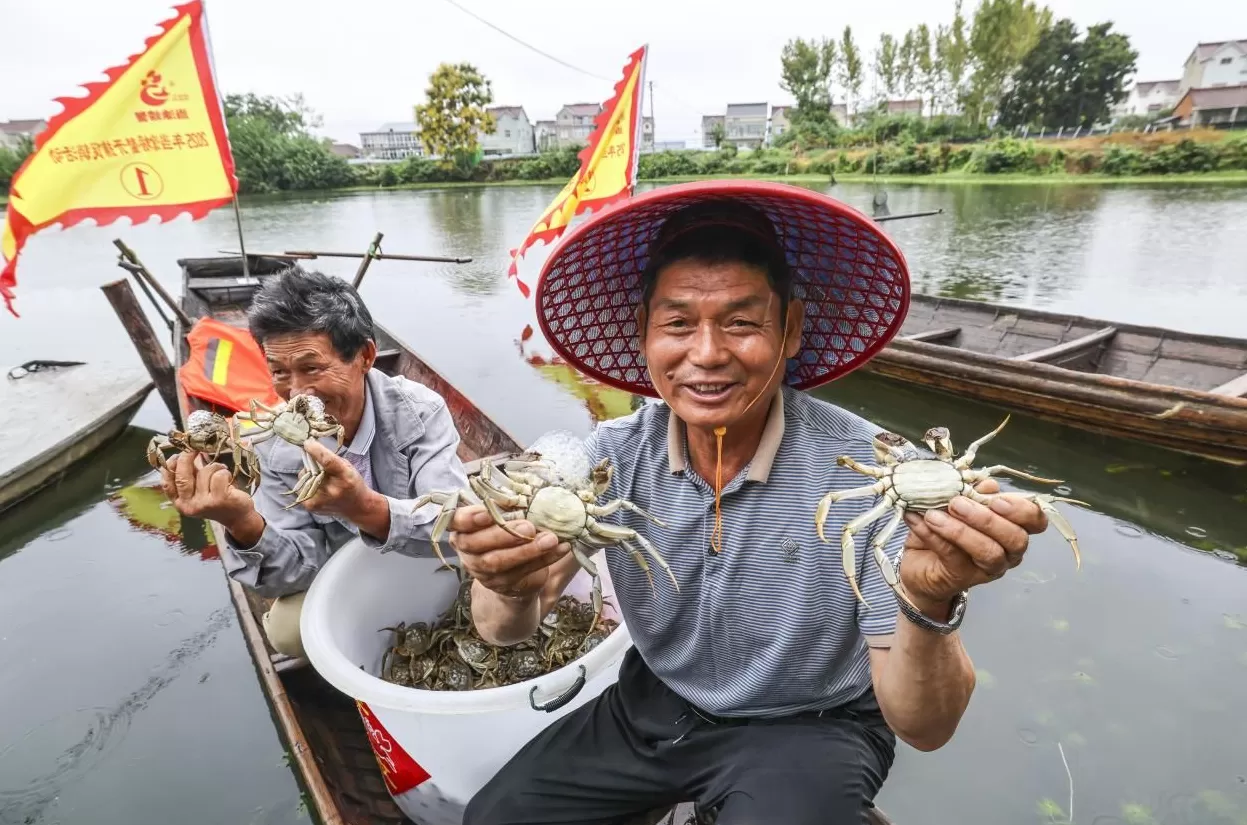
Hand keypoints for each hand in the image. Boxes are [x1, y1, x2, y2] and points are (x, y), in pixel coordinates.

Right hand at [159, 450, 254, 526]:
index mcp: (179, 502)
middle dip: (187, 458)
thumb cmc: (217, 498)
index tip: (177, 454)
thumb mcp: (198, 489)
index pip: (166, 483)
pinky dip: (224, 471)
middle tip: (195, 449)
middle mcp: (188, 505)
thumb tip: (185, 451)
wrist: (237, 517)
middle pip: (182, 476)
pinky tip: (227, 477)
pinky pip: (218, 475)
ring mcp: (203, 503)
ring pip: (204, 473)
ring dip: (214, 466)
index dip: (170, 466)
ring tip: (220, 470)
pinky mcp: (219, 499)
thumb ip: (189, 475)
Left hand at [299, 439, 377, 520]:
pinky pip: (301, 486)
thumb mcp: (347, 467)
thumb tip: (311, 449)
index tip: (308, 442)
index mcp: (345, 477)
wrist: (357, 507)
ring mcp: (320, 500)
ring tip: (321, 480)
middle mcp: (332, 490)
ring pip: (304, 476)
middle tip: (319, 465)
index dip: (315, 450)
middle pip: (311, 468)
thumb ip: (330, 459)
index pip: (327, 461)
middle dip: (312, 463)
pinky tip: (317, 487)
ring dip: (309, 474)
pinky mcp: (310, 506)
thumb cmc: (352, 483)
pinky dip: (307, 483)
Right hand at [447, 505, 569, 599]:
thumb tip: (530, 493)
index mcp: (462, 528)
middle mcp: (467, 550)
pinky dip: (545, 559)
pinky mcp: (503, 584)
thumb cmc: (506, 532)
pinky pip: (523, 572)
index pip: (454, 521)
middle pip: (477, 544)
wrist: (513, 570)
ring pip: (499, 562)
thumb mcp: (503, 517)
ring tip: (550, 539)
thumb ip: (507, 507)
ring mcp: (482, 571)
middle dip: (504, 534)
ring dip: (527, 550)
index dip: (468, 519)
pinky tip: (561, 548)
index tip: (486, 514)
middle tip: (529, 527)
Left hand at [898, 478, 1048, 613]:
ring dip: (960, 530)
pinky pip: (953, 555)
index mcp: (1012, 528)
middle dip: (988, 519)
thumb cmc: (944, 527)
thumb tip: (987, 484)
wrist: (917, 561)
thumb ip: (973, 493)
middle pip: (1015, 538)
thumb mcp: (957, 504)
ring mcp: (987, 568)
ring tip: (933, 515)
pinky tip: (919, 520)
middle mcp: (1008, 552)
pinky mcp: (962, 578)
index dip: (1023, 510)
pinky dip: (934, 535)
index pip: (1035, 521)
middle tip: (957, 503)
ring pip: (988, 551)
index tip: (997, 500)